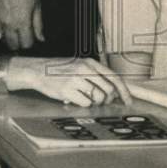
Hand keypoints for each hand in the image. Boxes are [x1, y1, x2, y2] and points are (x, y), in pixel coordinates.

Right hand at [0, 0, 43, 49]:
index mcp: (23, 23)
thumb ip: (38, 24)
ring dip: (7, 37)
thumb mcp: (36, 5)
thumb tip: (41, 39)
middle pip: (12, 45)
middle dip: (18, 43)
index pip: (26, 44)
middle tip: (20, 36)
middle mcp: (9, 26)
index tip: (29, 38)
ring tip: (11, 29)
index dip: (28, 42)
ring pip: (1, 39)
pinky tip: (2, 23)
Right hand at [13, 57, 132, 105]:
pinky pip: (85, 104)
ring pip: (98, 98)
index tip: (128, 100)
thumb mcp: (80, 66)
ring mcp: (76, 80)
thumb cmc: (60, 70)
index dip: (124, 90)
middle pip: (108, 90)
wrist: (38, 70)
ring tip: (85, 98)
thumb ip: (95, 75)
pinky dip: (83, 104)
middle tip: (102, 101)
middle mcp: (85, 70)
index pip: (113, 77)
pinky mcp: (67, 91)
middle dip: (108, 99)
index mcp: (90, 63)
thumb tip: (113, 91)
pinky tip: (76, 99)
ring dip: (95, 102)